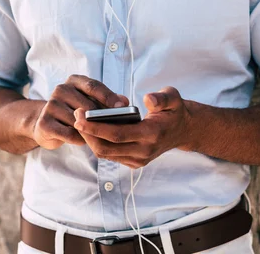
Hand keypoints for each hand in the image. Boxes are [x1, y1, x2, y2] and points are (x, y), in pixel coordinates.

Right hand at [33, 75, 128, 149]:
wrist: (46, 124)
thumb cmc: (74, 111)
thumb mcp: (89, 101)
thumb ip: (107, 100)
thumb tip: (125, 101)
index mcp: (74, 81)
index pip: (93, 86)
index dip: (109, 96)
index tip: (122, 106)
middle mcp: (61, 89)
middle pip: (87, 105)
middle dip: (103, 119)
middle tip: (117, 129)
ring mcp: (51, 105)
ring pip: (79, 122)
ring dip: (91, 132)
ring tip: (101, 137)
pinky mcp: (44, 122)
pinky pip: (69, 134)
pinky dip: (79, 140)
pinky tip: (83, 141)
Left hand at [73, 86, 190, 167]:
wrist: (184, 130)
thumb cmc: (174, 110)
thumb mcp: (173, 97)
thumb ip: (162, 98)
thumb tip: (148, 99)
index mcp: (151, 134)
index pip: (117, 134)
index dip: (95, 127)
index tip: (79, 115)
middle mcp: (144, 151)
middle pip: (106, 148)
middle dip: (87, 133)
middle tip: (75, 114)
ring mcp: (139, 159)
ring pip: (106, 154)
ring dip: (90, 139)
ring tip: (80, 120)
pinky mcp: (135, 162)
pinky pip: (111, 155)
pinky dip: (98, 143)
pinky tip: (90, 129)